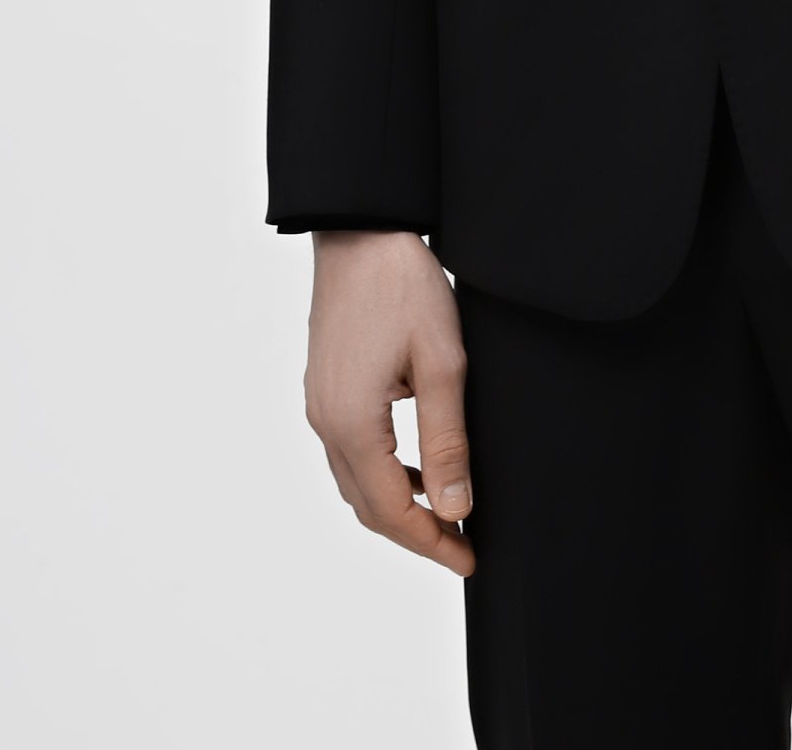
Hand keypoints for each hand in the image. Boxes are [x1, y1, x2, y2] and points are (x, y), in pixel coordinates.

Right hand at [304, 230, 474, 575]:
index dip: (431, 543)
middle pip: (368, 506)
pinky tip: (418, 465)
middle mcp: (326, 422)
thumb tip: (454, 509)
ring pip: (357, 482)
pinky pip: (351, 452)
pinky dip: (384, 473)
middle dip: (415, 533)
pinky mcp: (326, 388)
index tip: (470, 558)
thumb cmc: (403, 286)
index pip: (391, 512)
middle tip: (462, 546)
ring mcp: (321, 405)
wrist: (362, 232)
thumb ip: (447, 441)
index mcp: (352, 423)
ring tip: (447, 511)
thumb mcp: (443, 363)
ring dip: (398, 505)